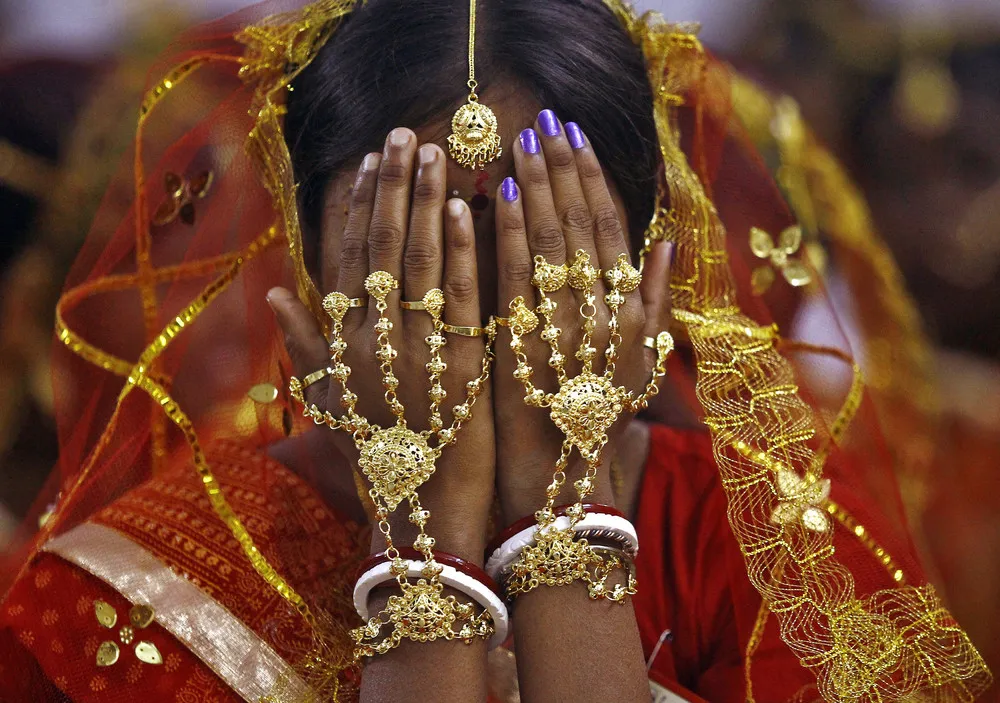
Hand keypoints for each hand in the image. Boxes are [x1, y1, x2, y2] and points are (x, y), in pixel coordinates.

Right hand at [269, 129, 495, 562]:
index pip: (346, 260)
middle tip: (405, 134)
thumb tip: (273, 293)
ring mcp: (416, 351)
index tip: (370, 162)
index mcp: (342, 347)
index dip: (358, 206)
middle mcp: (373, 341)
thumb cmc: (377, 463)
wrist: (422, 519)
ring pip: (420, 262)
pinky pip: (461, 299)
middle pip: (382, 248)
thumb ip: (306, 347)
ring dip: (426, 203)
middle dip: (393, 187)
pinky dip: (463, 251)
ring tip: (436, 154)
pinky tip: (467, 208)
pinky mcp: (463, 366)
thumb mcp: (331, 405)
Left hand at [493, 112, 671, 523]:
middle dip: (563, 169)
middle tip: (546, 122)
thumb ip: (655, 302)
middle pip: (581, 225)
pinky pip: (514, 276)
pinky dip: (506, 232)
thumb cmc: (599, 426)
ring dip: (535, 187)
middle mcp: (601, 314)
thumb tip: (668, 242)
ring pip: (549, 241)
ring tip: (520, 142)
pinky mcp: (522, 344)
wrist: (563, 486)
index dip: (594, 180)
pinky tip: (491, 195)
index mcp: (630, 314)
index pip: (612, 231)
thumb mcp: (642, 365)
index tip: (576, 139)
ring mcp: (562, 327)